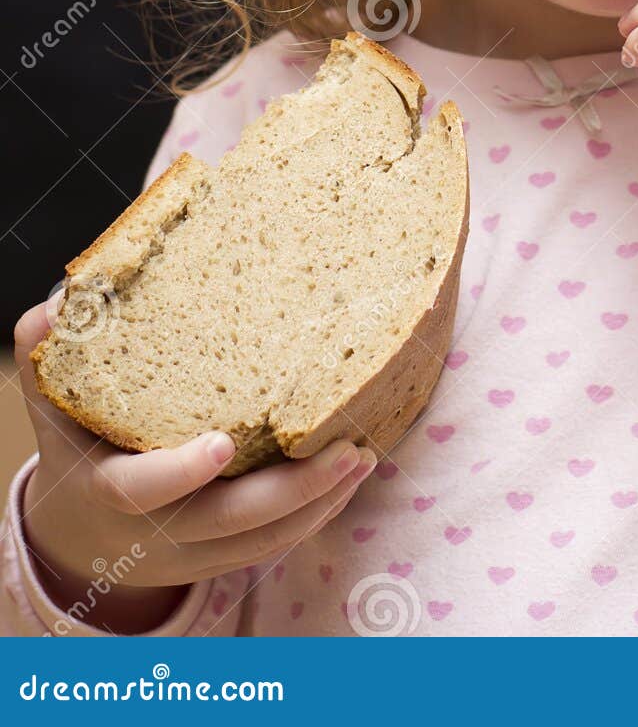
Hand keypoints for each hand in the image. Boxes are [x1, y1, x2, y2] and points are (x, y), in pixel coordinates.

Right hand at [14, 299, 376, 612]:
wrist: (79, 531)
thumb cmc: (76, 444)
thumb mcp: (53, 402)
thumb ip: (47, 354)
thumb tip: (55, 304)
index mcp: (110, 488)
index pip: (143, 489)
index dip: (180, 472)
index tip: (221, 444)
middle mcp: (156, 531)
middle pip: (229, 522)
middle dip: (292, 493)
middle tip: (348, 451)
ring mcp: (191, 551)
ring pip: (261, 542)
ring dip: (319, 505)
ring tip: (364, 459)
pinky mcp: (220, 559)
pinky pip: (272, 548)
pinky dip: (313, 518)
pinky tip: (349, 482)